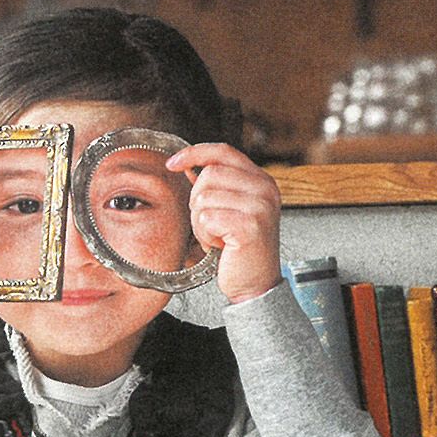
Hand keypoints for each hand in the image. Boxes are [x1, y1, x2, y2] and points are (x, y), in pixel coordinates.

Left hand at [166, 143, 280, 304]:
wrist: (256, 285)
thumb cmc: (241, 252)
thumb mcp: (233, 211)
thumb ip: (217, 187)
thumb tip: (188, 166)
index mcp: (262, 181)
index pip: (223, 151)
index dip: (194, 153)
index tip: (172, 163)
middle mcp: (265, 189)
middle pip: (209, 175)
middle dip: (197, 201)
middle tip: (210, 224)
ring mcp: (259, 206)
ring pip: (204, 198)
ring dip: (200, 222)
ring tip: (217, 237)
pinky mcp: (249, 225)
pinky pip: (207, 218)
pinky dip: (205, 234)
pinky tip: (219, 245)